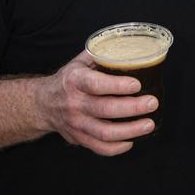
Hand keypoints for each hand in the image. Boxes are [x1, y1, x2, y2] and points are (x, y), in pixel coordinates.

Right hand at [35, 50, 157, 155]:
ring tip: (148, 124)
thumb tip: (129, 47)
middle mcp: (74, 103)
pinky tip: (132, 140)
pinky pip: (99, 147)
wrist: (43, 104)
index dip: (117, 85)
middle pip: (105, 109)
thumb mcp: (79, 62)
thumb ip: (101, 54)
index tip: (137, 84)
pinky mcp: (78, 138)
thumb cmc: (68, 80)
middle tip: (152, 103)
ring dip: (130, 130)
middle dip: (132, 107)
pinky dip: (117, 147)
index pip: (96, 84)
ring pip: (104, 132)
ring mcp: (76, 123)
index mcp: (75, 80)